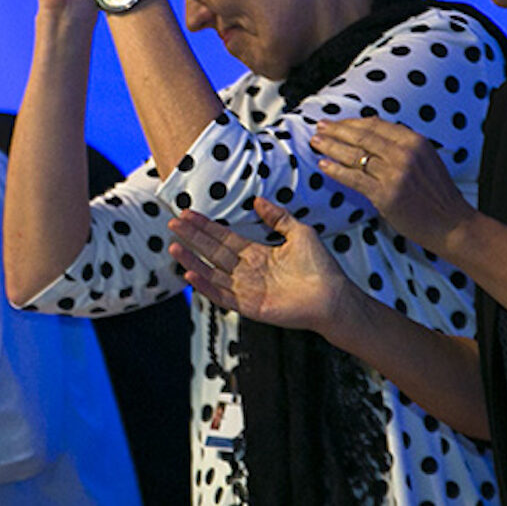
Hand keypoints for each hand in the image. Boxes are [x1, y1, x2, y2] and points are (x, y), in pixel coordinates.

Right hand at [168, 199, 351, 333]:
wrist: (333, 296)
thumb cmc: (321, 266)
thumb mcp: (299, 232)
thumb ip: (278, 217)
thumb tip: (257, 200)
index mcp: (257, 254)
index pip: (224, 237)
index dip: (206, 226)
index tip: (187, 214)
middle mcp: (247, 271)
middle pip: (213, 251)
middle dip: (192, 238)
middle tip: (172, 223)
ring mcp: (247, 289)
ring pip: (212, 273)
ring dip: (192, 260)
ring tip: (173, 247)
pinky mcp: (250, 306)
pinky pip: (223, 296)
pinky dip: (206, 286)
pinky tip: (191, 274)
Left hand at [311, 118, 477, 251]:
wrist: (451, 224)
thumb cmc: (437, 194)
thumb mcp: (425, 159)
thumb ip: (402, 146)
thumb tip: (373, 132)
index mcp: (415, 141)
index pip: (376, 125)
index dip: (352, 122)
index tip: (337, 122)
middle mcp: (404, 153)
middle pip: (362, 136)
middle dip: (337, 130)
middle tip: (320, 127)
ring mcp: (394, 173)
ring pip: (355, 155)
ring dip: (331, 147)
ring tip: (316, 142)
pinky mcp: (386, 194)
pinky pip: (353, 178)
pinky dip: (336, 171)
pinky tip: (323, 165)